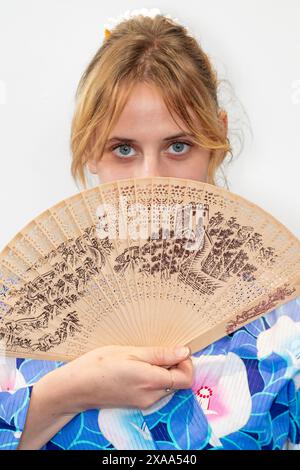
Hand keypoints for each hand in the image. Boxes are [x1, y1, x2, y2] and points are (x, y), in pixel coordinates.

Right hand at [41, 344, 193, 413]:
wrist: (75, 387)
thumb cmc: (99, 364)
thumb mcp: (131, 352)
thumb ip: (160, 354)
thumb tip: (184, 352)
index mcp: (151, 381)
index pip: (186, 379)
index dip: (186, 363)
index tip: (175, 349)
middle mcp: (151, 397)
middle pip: (178, 382)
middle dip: (175, 365)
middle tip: (158, 350)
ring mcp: (144, 402)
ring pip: (167, 386)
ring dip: (163, 371)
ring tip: (144, 357)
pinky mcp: (136, 403)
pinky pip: (155, 390)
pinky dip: (154, 377)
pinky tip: (137, 366)